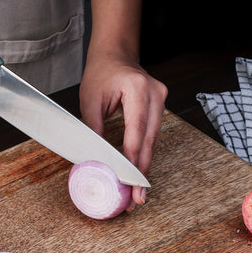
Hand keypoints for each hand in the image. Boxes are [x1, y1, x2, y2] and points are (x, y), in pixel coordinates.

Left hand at [79, 48, 167, 207]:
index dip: (132, 161)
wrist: (115, 53)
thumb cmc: (101, 73)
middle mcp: (155, 94)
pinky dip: (145, 154)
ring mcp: (161, 99)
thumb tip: (94, 161)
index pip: (136, 132)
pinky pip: (153, 135)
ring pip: (154, 142)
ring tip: (137, 193)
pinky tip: (139, 172)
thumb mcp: (90, 100)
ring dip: (144, 167)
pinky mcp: (160, 106)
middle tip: (136, 198)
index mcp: (137, 89)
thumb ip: (94, 130)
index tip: (128, 182)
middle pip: (149, 141)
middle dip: (141, 172)